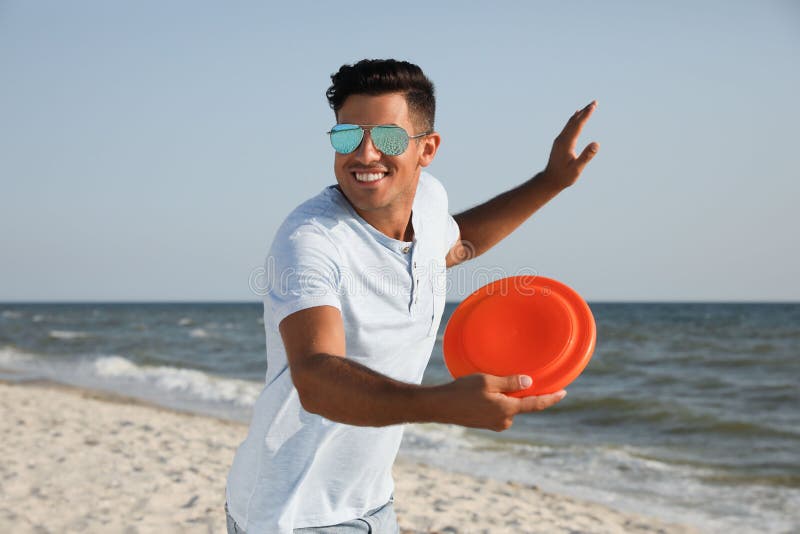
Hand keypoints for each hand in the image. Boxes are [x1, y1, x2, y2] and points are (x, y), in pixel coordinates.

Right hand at [437, 373, 566, 431]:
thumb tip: (529, 382)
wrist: (440, 406)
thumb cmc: (462, 391)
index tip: (564, 393)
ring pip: (508, 406)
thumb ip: (510, 382)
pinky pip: (498, 410)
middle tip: (512, 378)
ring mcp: (495, 424)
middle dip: (520, 393)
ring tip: (490, 384)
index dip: (551, 398)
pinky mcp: (486, 423)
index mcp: (507, 409)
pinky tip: (483, 393)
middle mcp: (504, 420)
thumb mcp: (487, 381)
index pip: (535, 404)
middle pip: (521, 404)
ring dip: (506, 396)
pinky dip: (497, 401)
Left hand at [543, 100, 599, 188]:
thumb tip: (596, 144)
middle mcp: (562, 139)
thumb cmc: (564, 176)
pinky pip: (567, 127)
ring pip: (570, 123)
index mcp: (566, 143)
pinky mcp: (559, 142)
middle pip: (574, 121)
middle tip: (594, 102)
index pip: (578, 125)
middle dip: (585, 111)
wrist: (550, 180)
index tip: (593, 105)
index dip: (586, 115)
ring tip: (588, 107)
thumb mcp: (577, 168)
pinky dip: (574, 120)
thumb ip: (586, 156)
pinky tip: (576, 116)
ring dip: (579, 114)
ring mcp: (559, 140)